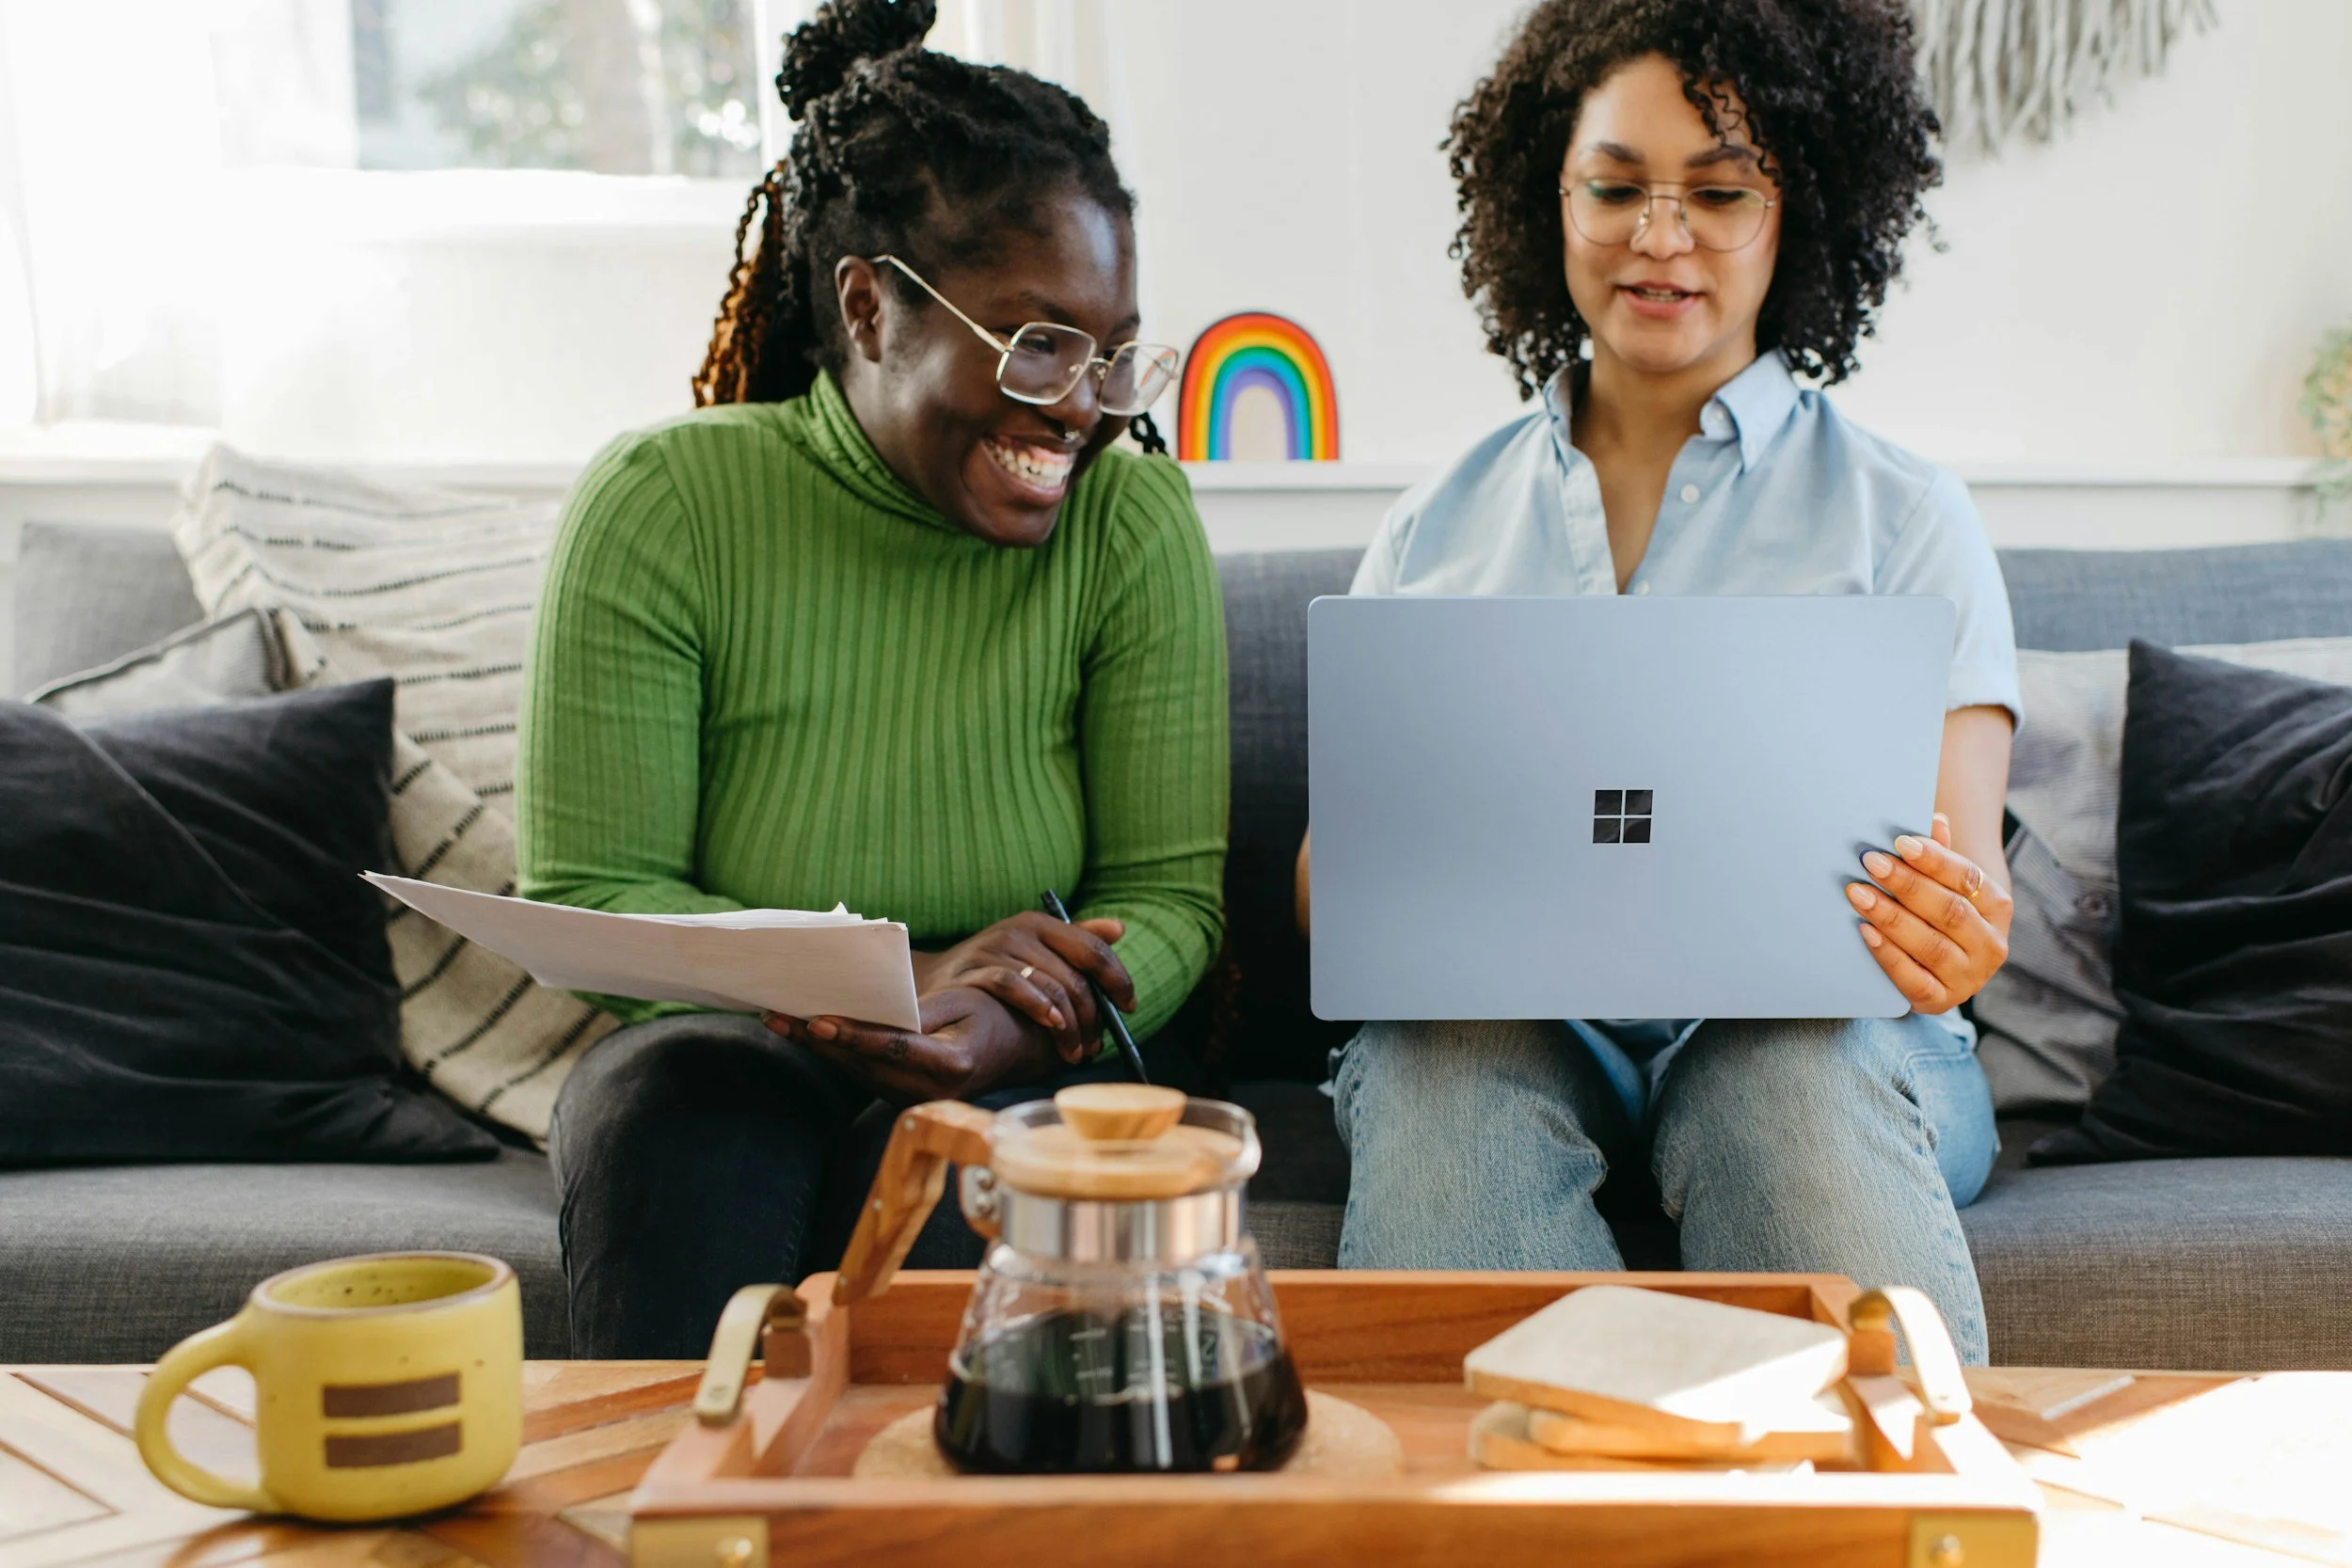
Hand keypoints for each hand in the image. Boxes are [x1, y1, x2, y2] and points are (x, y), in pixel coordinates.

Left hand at [763, 987, 1058, 1104]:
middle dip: (817, 1040)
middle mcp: (931, 1091)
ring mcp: (915, 1099)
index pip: (894, 1049)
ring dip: (816, 1047)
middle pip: (863, 1064)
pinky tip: (804, 1033)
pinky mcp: (902, 1097)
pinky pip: (861, 1074)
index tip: (817, 1021)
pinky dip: (834, 1053)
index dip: (853, 1035)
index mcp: (953, 1065)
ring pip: (855, 1072)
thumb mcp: (962, 1001)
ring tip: (778, 1020)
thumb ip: (920, 1012)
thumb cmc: (988, 1015)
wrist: (1012, 1049)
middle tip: (776, 1015)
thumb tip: (875, 1013)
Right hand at [914, 912, 1134, 1062]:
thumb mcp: (1034, 949)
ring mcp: (995, 949)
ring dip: (1070, 1024)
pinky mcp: (974, 970)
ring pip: (1051, 985)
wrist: (932, 981)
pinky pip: (1013, 986)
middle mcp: (1020, 931)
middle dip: (1093, 1016)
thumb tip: (1119, 928)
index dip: (1117, 978)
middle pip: (1075, 975)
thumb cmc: (993, 967)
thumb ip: (1076, 941)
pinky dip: (1037, 1007)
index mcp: (1041, 924)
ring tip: (1074, 1050)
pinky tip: (1051, 1027)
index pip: (1092, 948)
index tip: (1129, 1006)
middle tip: (1096, 1045)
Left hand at [1846, 812, 2013, 1013]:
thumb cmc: (1939, 910)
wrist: (1943, 965)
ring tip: (1858, 893)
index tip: (1901, 842)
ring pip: (1930, 945)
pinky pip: (1913, 979)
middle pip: (1949, 911)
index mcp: (1998, 907)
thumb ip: (1940, 855)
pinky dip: (1888, 954)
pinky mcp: (1942, 1001)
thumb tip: (1934, 820)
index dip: (1935, 860)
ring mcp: (1969, 977)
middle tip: (1870, 863)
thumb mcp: (1945, 883)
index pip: (1969, 879)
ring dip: (1891, 917)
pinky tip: (1865, 931)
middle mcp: (1991, 944)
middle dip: (1907, 885)